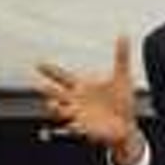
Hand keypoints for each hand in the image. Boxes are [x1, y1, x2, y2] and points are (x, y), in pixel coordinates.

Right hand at [35, 36, 142, 164]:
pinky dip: (70, 129)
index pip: (62, 77)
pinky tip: (70, 126)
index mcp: (81, 87)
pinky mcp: (85, 130)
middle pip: (56, 94)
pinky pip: (73, 130)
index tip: (38, 63)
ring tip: (52, 105)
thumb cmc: (121, 101)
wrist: (126, 125)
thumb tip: (124, 34)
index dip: (50, 71)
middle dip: (48, 91)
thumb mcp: (122, 77)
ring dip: (55, 109)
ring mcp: (78, 116)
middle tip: (39, 85)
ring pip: (61, 112)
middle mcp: (75, 101)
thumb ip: (121, 57)